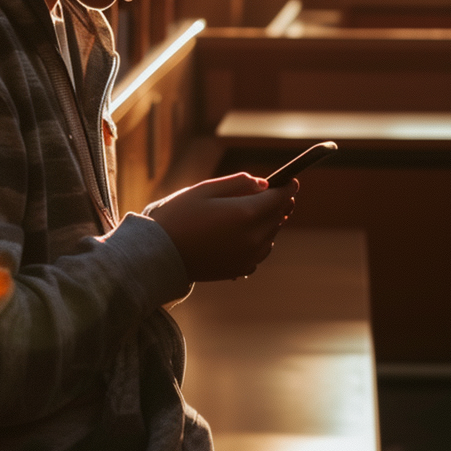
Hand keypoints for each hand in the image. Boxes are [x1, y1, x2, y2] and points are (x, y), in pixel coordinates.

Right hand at [144, 172, 297, 281]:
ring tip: (258, 212)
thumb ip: (237, 183)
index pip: (279, 199)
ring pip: (271, 236)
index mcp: (245, 214)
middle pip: (277, 217)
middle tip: (277, 193)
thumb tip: (263, 184)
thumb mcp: (205, 189)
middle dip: (279, 203)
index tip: (291, 180)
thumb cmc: (178, 216)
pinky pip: (260, 252)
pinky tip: (244, 233)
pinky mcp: (240, 270)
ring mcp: (247, 257)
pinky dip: (259, 240)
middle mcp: (252, 238)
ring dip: (269, 222)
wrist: (159, 255)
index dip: (287, 187)